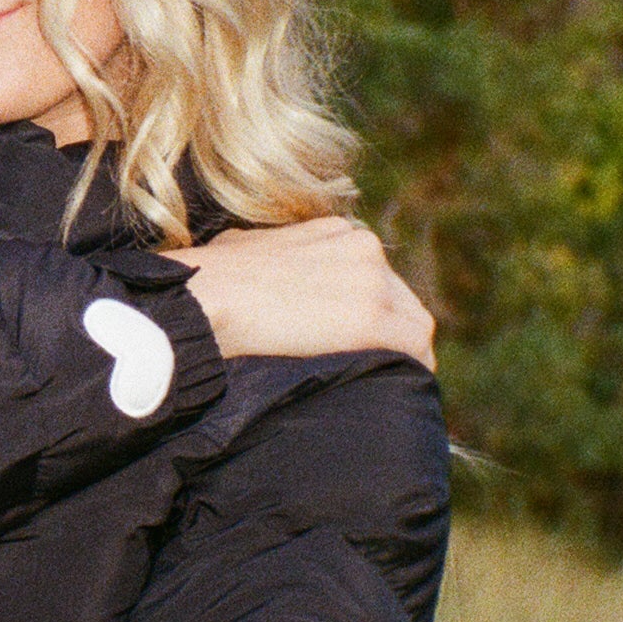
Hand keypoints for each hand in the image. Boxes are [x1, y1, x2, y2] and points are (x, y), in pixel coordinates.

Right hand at [169, 217, 435, 366]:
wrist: (206, 297)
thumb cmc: (206, 278)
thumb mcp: (241, 247)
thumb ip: (267, 255)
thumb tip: (251, 272)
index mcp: (335, 230)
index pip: (372, 274)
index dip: (362, 310)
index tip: (346, 339)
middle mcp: (363, 246)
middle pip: (398, 298)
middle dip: (386, 332)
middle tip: (366, 367)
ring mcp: (373, 281)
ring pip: (413, 323)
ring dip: (400, 354)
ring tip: (382, 384)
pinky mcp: (372, 319)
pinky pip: (416, 349)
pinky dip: (411, 370)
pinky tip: (394, 391)